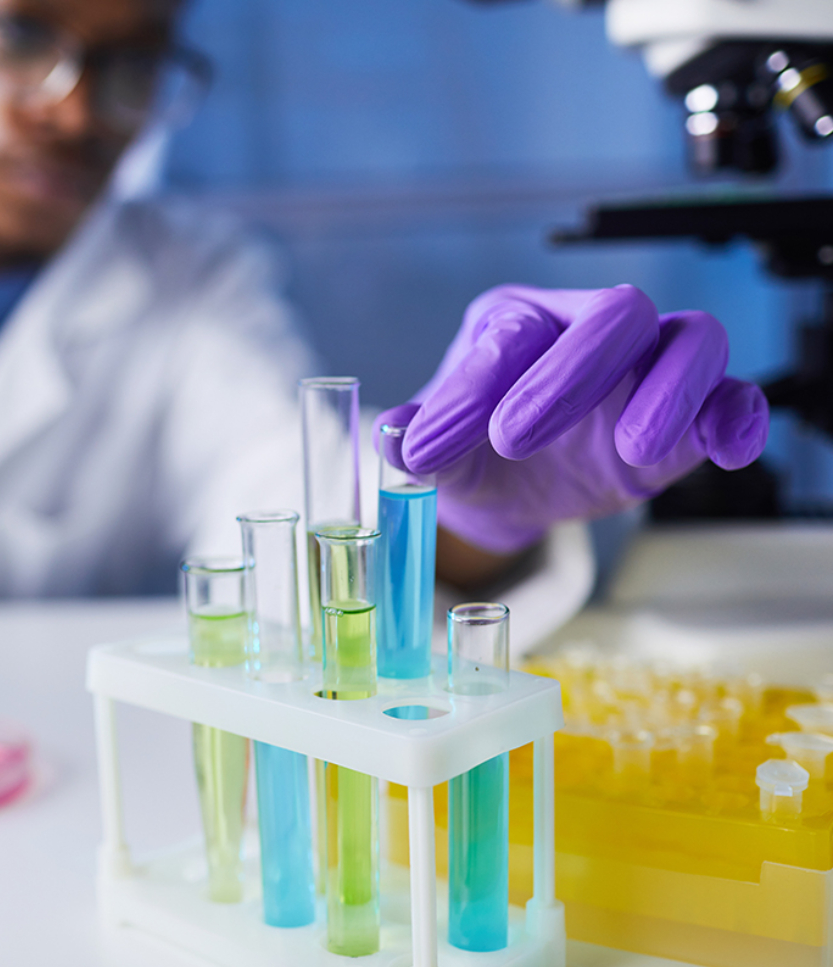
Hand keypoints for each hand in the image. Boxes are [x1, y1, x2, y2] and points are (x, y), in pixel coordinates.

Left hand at [375, 284, 768, 553]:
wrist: (511, 486)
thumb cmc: (472, 448)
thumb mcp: (435, 449)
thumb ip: (416, 441)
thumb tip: (393, 437)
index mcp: (516, 322)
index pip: (512, 333)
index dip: (473, 389)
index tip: (431, 448)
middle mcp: (587, 331)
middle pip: (615, 314)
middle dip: (570, 375)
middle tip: (516, 440)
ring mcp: (646, 369)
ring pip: (692, 338)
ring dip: (670, 391)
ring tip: (631, 450)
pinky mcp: (689, 415)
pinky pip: (735, 396)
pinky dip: (738, 416)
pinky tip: (725, 449)